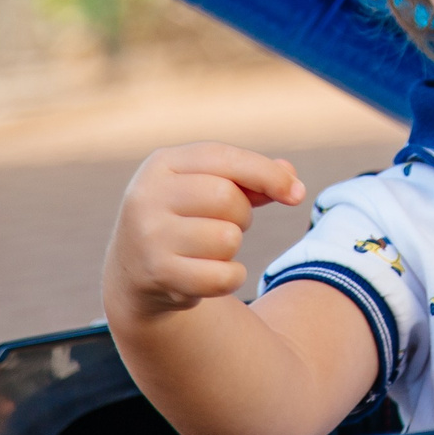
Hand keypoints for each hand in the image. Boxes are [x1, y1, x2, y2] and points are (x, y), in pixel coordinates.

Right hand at [105, 143, 307, 315]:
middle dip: (241, 215)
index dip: (266, 173)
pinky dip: (230, 277)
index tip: (297, 193)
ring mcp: (149, 237)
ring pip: (227, 238)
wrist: (136, 269)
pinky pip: (223, 276)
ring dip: (232, 247)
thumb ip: (250, 177)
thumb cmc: (186, 216)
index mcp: (161, 164)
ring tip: (209, 248)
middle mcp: (147, 196)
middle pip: (227, 198)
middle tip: (226, 224)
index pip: (223, 157)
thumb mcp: (209, 187)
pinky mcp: (158, 274)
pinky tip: (209, 274)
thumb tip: (290, 176)